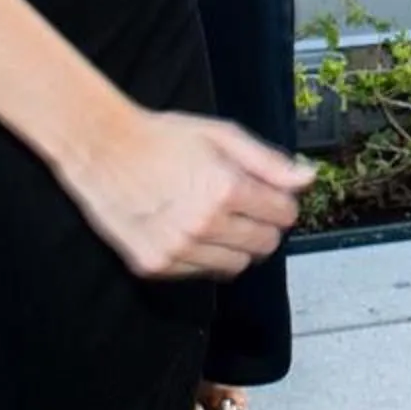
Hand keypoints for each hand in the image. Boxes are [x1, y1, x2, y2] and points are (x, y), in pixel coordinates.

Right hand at [60, 108, 316, 280]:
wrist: (102, 151)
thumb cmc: (162, 138)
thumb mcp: (222, 136)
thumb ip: (269, 162)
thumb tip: (308, 178)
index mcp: (225, 190)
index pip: (283, 215)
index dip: (281, 202)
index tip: (270, 195)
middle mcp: (203, 225)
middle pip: (265, 244)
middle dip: (264, 225)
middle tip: (245, 206)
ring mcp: (177, 250)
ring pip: (236, 264)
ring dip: (236, 244)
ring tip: (217, 218)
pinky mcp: (155, 265)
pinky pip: (202, 274)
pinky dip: (206, 257)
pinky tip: (193, 231)